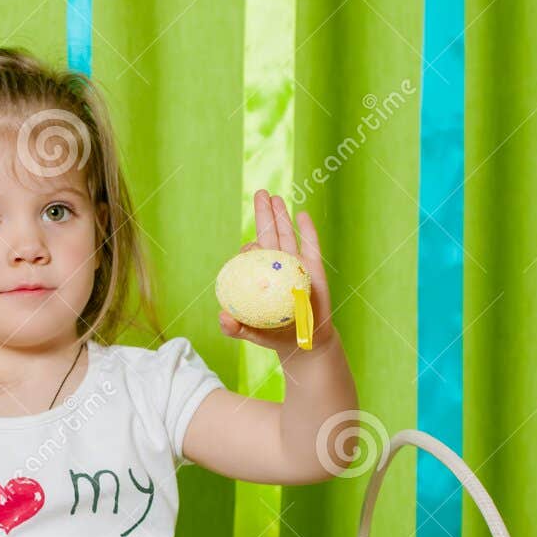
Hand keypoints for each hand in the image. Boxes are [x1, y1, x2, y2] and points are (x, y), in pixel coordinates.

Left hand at [218, 189, 335, 351]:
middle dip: (264, 213)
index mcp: (259, 276)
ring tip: (275, 197)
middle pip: (269, 234)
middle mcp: (276, 265)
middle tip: (260, 193)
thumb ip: (235, 328)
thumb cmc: (276, 337)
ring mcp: (296, 264)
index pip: (252, 255)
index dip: (249, 246)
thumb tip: (222, 317)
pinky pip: (312, 246)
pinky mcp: (314, 268)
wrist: (305, 343)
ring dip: (282, 215)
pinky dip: (308, 230)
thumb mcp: (253, 334)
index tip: (249, 247)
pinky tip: (303, 214)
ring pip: (288, 235)